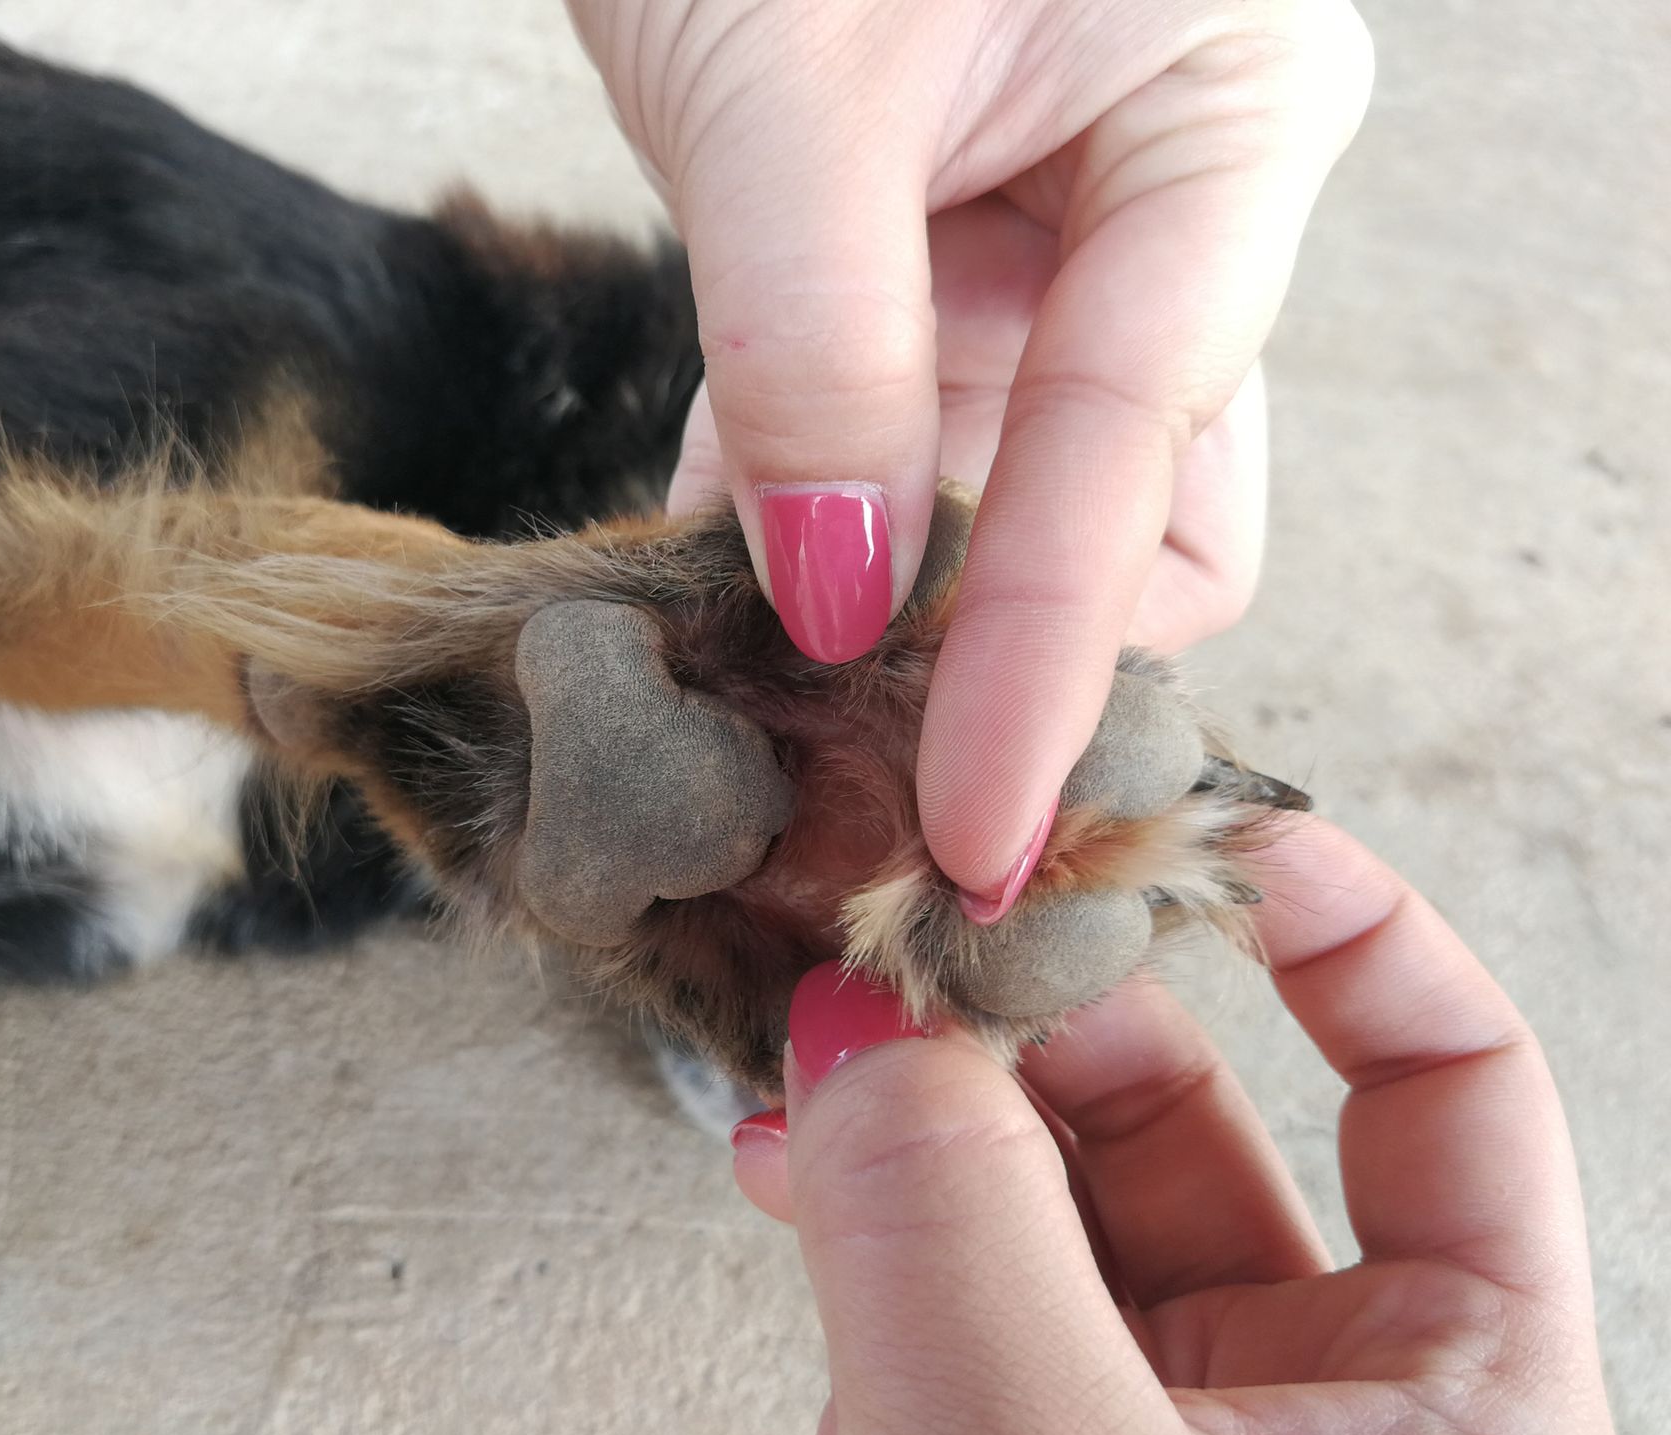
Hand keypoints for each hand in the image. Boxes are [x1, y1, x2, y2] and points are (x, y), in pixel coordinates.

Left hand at [565, 0, 1371, 912]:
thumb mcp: (796, 92)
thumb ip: (822, 348)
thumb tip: (834, 598)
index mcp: (1229, 130)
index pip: (1151, 464)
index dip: (1052, 663)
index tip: (975, 831)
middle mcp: (1167, 210)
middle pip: (1138, 519)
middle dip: (1008, 652)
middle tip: (865, 768)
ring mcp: (1048, 251)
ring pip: (1005, 507)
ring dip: (889, 614)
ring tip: (773, 718)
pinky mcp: (931, 277)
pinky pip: (888, 448)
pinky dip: (804, 524)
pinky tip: (715, 595)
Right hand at [728, 818, 1614, 1434]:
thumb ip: (957, 1220)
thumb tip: (856, 1019)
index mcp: (1463, 1395)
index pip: (1453, 1083)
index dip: (1345, 926)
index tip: (1202, 821)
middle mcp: (1322, 1405)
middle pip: (1197, 1116)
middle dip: (1043, 1013)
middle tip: (921, 930)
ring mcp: (1157, 1433)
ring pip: (1050, 1201)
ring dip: (925, 1113)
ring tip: (819, 1048)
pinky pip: (960, 1290)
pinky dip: (877, 1219)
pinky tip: (796, 1171)